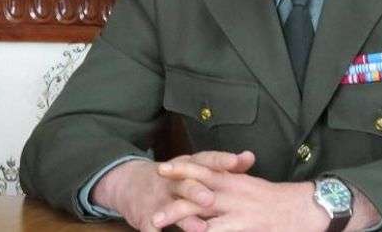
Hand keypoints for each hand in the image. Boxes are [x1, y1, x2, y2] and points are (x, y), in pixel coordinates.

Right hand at [91, 151, 254, 231]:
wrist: (131, 183)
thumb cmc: (176, 178)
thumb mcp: (196, 167)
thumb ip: (223, 166)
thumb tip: (250, 157)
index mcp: (187, 166)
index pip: (205, 160)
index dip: (219, 160)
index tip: (235, 162)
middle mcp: (173, 180)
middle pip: (186, 184)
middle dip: (197, 192)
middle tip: (210, 199)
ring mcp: (158, 198)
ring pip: (172, 208)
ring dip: (185, 219)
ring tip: (199, 228)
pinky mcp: (146, 216)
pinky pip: (152, 228)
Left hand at [154, 158, 327, 231]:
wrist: (307, 208)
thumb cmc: (281, 202)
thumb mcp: (255, 188)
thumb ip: (236, 184)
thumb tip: (221, 185)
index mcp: (236, 179)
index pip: (206, 168)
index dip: (183, 167)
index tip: (163, 167)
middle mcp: (233, 190)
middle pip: (197, 183)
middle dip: (173, 184)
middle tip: (152, 184)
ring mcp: (237, 208)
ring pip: (200, 210)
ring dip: (176, 215)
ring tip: (155, 222)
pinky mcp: (245, 224)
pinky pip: (216, 230)